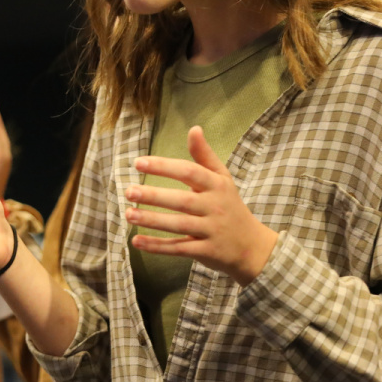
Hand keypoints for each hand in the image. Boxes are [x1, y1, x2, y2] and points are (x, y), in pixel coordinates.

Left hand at [124, 126, 277, 285]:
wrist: (252, 246)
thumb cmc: (230, 207)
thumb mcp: (222, 179)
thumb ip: (205, 156)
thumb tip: (194, 129)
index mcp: (216, 185)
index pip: (188, 171)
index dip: (164, 166)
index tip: (139, 163)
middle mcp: (215, 206)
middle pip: (182, 200)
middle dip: (154, 196)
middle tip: (129, 192)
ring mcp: (211, 230)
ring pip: (178, 225)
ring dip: (152, 221)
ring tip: (129, 214)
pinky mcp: (207, 251)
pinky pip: (179, 248)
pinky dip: (158, 246)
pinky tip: (137, 241)